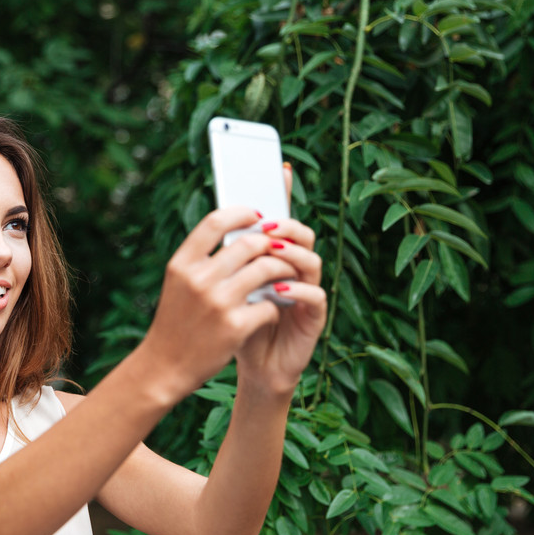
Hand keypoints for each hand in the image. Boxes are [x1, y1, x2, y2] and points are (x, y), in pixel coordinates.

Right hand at [139, 206, 297, 402]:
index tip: (257, 216)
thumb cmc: (176, 322)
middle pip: (249, 244)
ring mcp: (217, 303)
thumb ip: (201, 260)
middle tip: (282, 249)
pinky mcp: (235, 326)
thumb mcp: (179, 285)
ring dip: (283, 270)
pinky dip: (277, 305)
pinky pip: (270, 304)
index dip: (241, 214)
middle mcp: (198, 279)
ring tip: (288, 275)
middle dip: (271, 244)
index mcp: (182, 264)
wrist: (164, 366)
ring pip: (266, 269)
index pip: (215, 222)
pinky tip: (274, 309)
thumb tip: (238, 233)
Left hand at [236, 163, 326, 397]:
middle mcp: (295, 269)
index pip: (282, 219)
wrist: (250, 366)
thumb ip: (228, 260)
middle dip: (286, 225)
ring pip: (311, 260)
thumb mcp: (225, 288)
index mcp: (274, 257)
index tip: (278, 169)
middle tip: (265, 225)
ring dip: (290, 254)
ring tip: (270, 253)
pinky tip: (278, 290)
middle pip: (302, 233)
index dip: (284, 194)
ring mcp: (307, 290)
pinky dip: (297, 290)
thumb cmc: (235, 326)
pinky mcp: (314, 317)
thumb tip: (218, 221)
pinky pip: (315, 296)